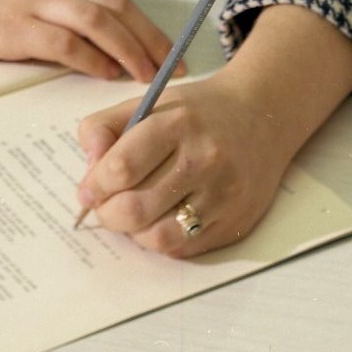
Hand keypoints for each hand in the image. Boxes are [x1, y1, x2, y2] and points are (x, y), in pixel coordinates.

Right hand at [0, 0, 174, 80]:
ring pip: (99, 22)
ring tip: (149, 77)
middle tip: (174, 69)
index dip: (146, 26)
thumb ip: (53, 6)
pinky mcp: (17, 26)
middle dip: (151, 40)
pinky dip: (92, 58)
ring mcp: (36, 2)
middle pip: (117, 8)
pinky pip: (65, 41)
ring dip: (130, 51)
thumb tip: (87, 42)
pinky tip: (105, 74)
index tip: (168, 52)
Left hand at [74, 74, 291, 255]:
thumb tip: (88, 175)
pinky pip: (184, 249)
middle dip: (108, 214)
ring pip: (158, 237)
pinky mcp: (236, 222)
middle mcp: (204, 159)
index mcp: (177, 123)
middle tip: (105, 207)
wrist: (263, 116)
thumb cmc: (197, 113)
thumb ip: (105, 128)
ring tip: (133, 215)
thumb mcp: (149, 102)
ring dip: (134, 232)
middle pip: (135, 209)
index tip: (88, 190)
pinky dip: (162, 240)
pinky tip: (161, 219)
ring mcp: (223, 195)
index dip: (95, 185)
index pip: (121, 168)